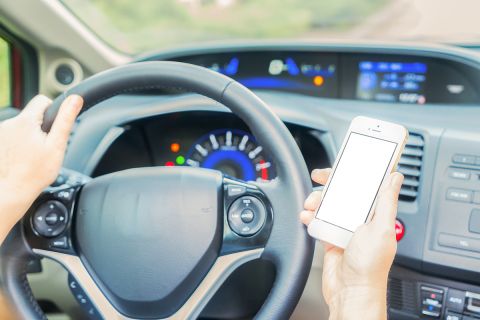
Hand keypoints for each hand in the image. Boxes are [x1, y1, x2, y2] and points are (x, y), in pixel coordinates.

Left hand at [0, 94, 82, 243]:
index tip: (54, 128)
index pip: (42, 100)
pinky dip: (19, 145)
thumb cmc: (35, 173)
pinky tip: (22, 159)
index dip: (53, 111)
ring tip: (32, 155)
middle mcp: (9, 123)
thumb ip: (65, 120)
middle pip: (31, 115)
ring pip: (21, 127)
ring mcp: (1, 134)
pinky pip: (12, 137)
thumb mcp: (57, 145)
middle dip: (40, 127)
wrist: (11, 192)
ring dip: (29, 136)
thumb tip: (75, 99)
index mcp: (26, 121)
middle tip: (45, 147)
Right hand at [300, 168, 403, 318]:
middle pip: (344, 191)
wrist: (350, 292)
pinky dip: (310, 217)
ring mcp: (344, 228)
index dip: (357, 171)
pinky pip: (318, 220)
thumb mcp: (381, 229)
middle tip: (321, 177)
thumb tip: (396, 177)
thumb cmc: (369, 266)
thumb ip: (386, 202)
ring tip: (312, 205)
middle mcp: (360, 219)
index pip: (368, 185)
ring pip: (328, 204)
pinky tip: (308, 217)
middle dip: (331, 182)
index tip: (346, 161)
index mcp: (376, 214)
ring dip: (317, 200)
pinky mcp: (330, 237)